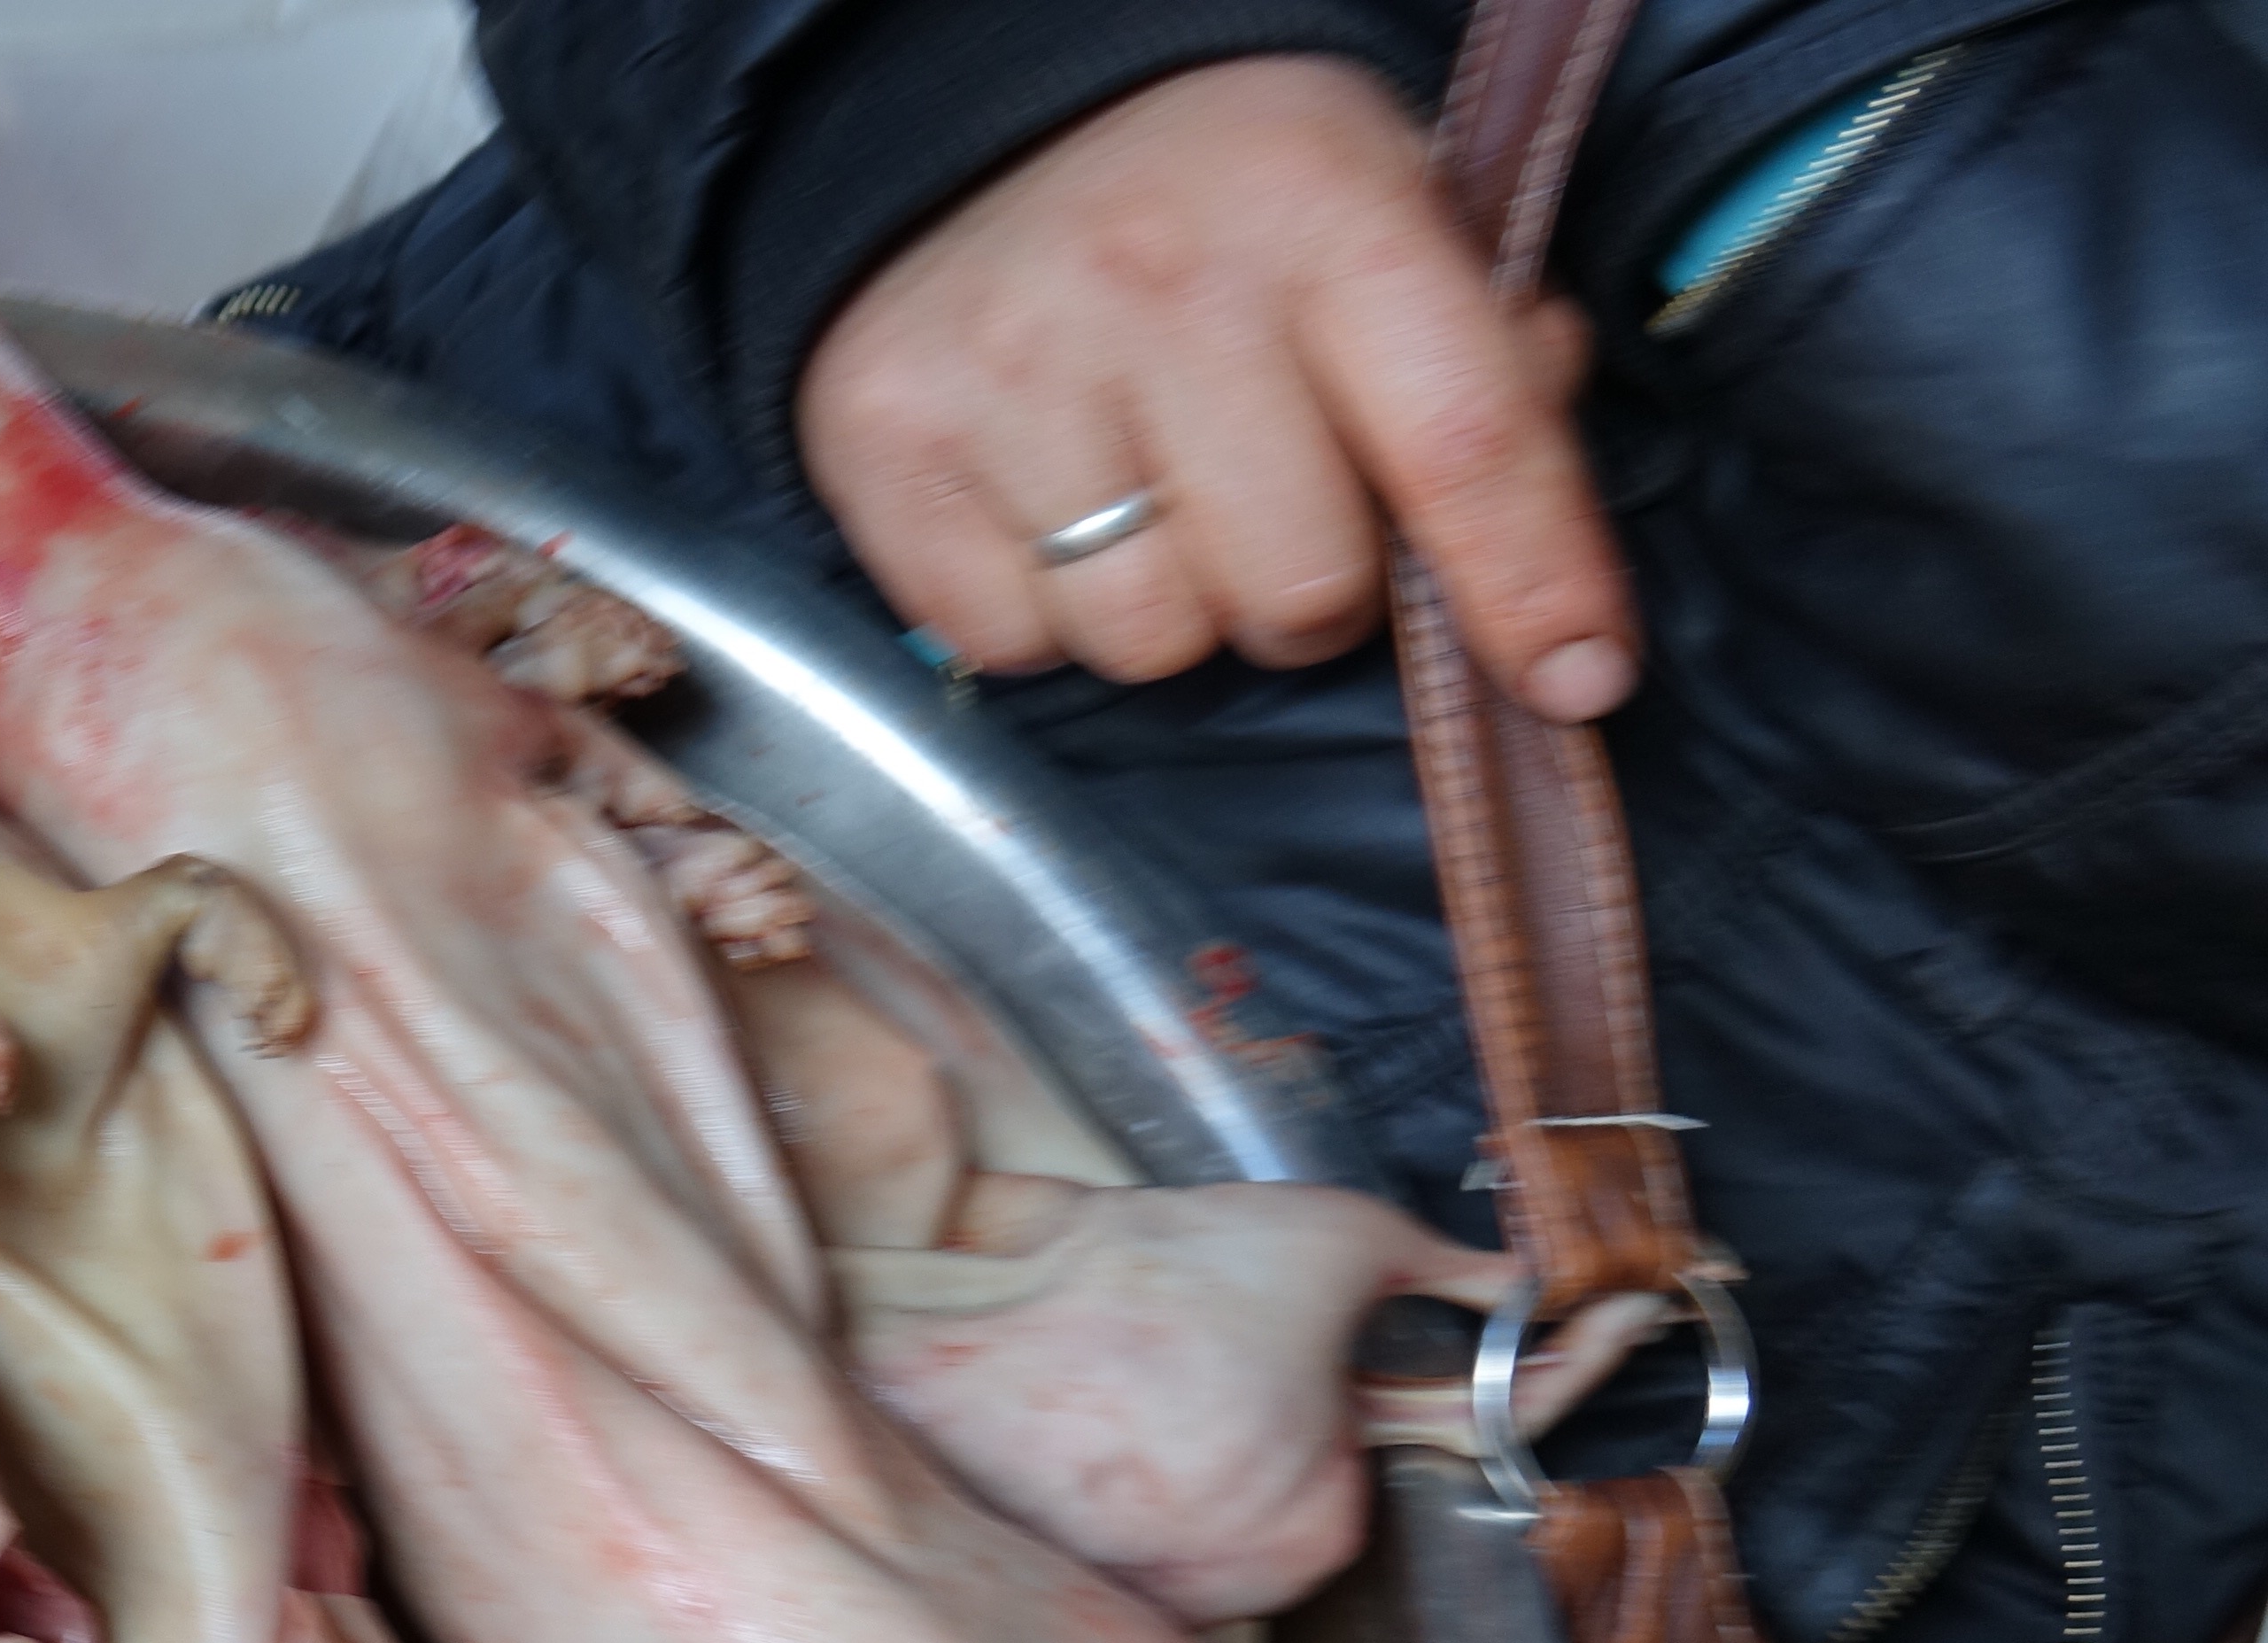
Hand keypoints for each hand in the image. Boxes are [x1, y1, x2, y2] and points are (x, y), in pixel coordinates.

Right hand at [798, 58, 1634, 717]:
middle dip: (1311, 596)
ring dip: (1172, 611)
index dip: (1531, 583)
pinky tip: (1047, 514)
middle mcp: (1155, 281)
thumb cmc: (1222, 203)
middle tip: (1279, 520)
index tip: (1578, 679)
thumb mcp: (1387, 211)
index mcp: (1316, 204)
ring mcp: (1005, 369)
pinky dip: (1043, 616)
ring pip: (1147, 641)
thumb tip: (1542, 561)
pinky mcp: (885, 449)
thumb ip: (1489, 365)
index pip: (1461, 442)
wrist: (975, 141)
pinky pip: (1008, 646)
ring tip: (1150, 510)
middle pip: (1296, 589)